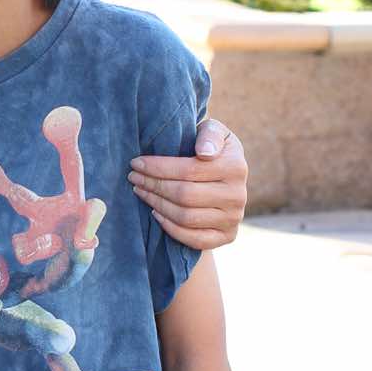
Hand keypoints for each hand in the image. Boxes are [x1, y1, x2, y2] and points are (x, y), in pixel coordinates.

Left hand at [130, 120, 247, 249]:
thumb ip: (210, 134)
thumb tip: (204, 152)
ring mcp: (233, 218)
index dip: (158, 168)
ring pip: (186, 217)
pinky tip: (156, 213)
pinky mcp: (227, 236)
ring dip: (157, 205)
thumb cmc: (211, 148)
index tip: (136, 163)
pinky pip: (194, 239)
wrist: (225, 177)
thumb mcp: (213, 132)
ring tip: (141, 192)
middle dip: (153, 186)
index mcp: (236, 167)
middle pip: (184, 195)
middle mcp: (238, 195)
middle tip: (133, 178)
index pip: (189, 170)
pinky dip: (171, 228)